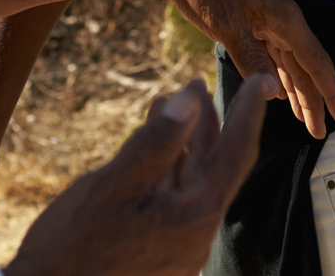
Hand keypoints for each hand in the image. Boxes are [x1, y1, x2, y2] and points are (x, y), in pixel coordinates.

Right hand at [4, 74, 274, 275]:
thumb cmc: (73, 248)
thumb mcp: (114, 185)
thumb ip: (157, 141)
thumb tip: (190, 99)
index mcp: (195, 216)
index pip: (236, 152)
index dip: (249, 111)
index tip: (261, 80)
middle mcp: (196, 236)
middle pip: (215, 166)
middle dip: (209, 121)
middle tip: (197, 82)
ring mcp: (180, 248)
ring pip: (192, 184)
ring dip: (184, 143)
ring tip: (169, 104)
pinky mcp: (161, 255)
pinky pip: (174, 201)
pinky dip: (167, 169)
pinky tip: (150, 148)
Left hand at [155, 0, 334, 136]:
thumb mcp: (226, 24)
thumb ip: (251, 59)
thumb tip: (275, 96)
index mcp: (284, 18)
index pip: (316, 62)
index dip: (330, 92)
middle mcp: (280, 20)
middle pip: (304, 68)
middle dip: (313, 101)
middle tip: (321, 133)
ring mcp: (263, 22)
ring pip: (287, 64)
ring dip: (296, 93)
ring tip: (305, 122)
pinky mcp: (246, 24)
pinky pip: (270, 57)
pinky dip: (276, 78)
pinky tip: (279, 95)